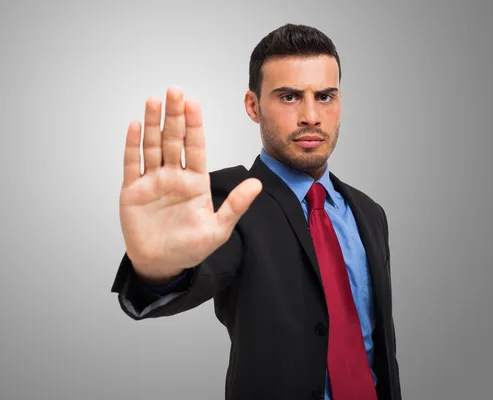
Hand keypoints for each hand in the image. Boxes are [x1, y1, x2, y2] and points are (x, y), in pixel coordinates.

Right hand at [119, 87, 261, 283]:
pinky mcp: (133, 191)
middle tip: (175, 91)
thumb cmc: (191, 248)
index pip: (196, 147)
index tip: (194, 104)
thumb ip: (235, 205)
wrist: (162, 265)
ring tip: (154, 100)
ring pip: (152, 146)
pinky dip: (133, 145)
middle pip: (173, 140)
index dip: (194, 125)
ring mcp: (152, 181)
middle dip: (174, 116)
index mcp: (196, 182)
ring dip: (153, 123)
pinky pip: (132, 164)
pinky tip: (135, 126)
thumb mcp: (218, 229)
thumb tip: (257, 184)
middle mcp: (174, 176)